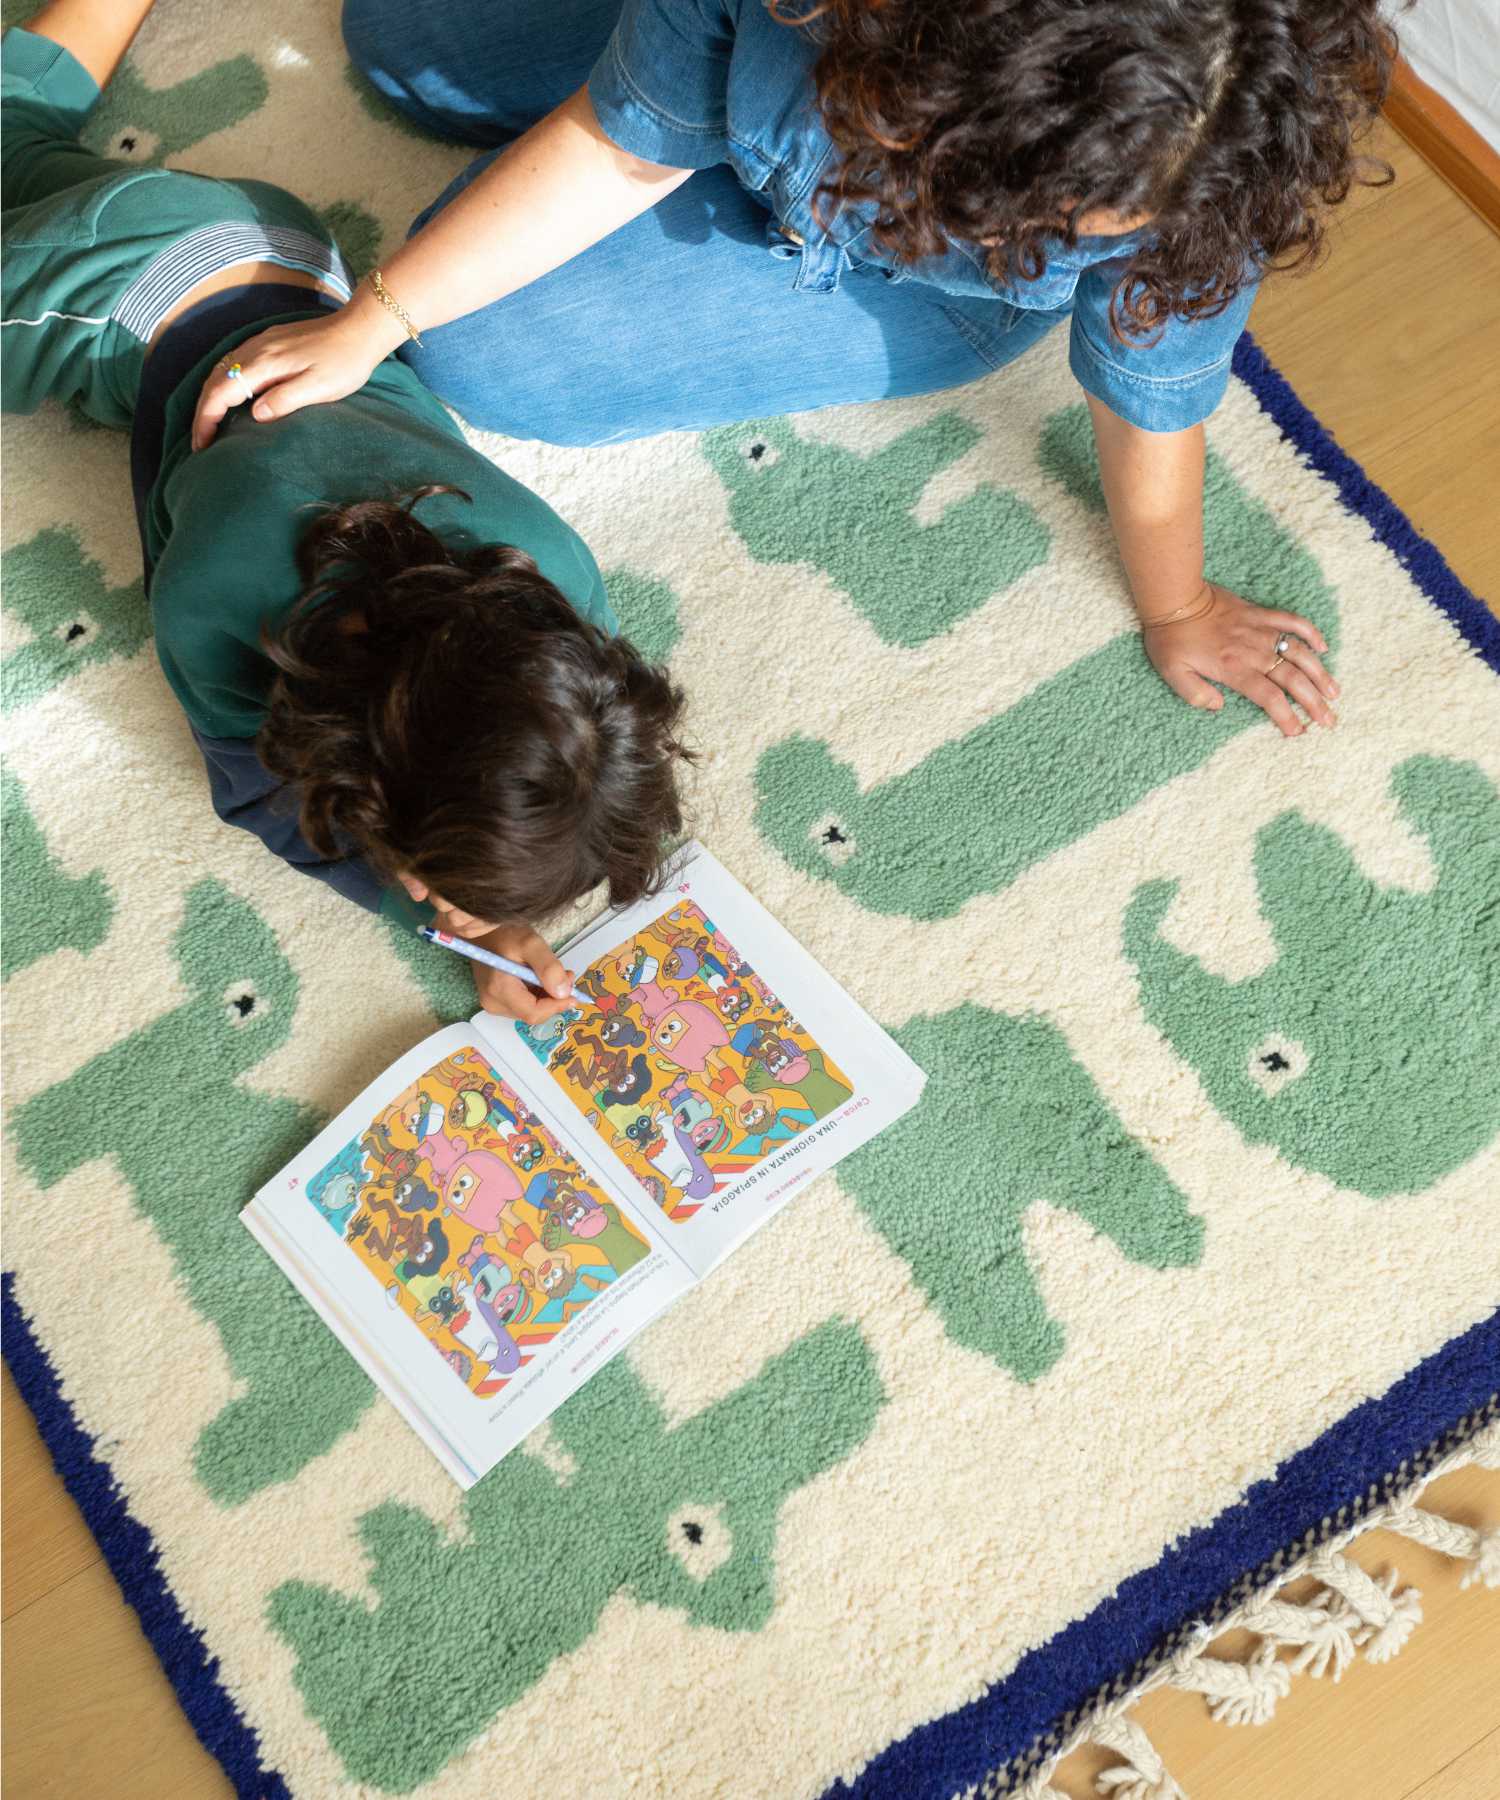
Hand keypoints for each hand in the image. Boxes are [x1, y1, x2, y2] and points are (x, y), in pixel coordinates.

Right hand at [190, 296, 405, 449]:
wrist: (359, 329)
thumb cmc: (344, 362)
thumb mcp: (319, 388)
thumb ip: (285, 399)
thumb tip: (255, 413)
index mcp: (265, 364)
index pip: (221, 393)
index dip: (207, 419)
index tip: (202, 444)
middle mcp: (256, 349)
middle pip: (215, 381)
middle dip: (203, 411)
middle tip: (200, 441)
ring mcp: (261, 342)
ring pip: (222, 370)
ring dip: (211, 397)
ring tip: (209, 423)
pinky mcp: (270, 341)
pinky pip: (235, 362)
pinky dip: (224, 382)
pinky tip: (230, 396)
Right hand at [400, 876, 576, 1023]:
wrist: (481, 928)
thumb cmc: (504, 933)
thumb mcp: (531, 944)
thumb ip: (548, 968)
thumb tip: (564, 993)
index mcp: (499, 990)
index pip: (533, 1013)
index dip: (557, 1006)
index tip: (574, 992)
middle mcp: (493, 1003)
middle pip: (532, 1014)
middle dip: (554, 999)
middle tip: (566, 976)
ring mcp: (492, 1003)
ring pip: (530, 1011)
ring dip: (547, 997)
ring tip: (555, 974)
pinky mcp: (495, 1000)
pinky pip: (523, 1005)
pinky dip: (537, 995)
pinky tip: (541, 978)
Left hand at [1143, 585, 1337, 737]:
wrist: (1176, 599)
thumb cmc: (1171, 638)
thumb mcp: (1172, 673)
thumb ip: (1195, 694)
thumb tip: (1218, 706)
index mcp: (1234, 669)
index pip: (1269, 697)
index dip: (1286, 716)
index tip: (1299, 731)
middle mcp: (1253, 652)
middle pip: (1292, 680)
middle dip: (1313, 702)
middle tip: (1329, 720)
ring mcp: (1260, 630)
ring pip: (1299, 653)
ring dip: (1320, 673)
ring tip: (1334, 692)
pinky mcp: (1261, 613)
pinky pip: (1293, 621)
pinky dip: (1311, 633)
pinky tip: (1323, 647)